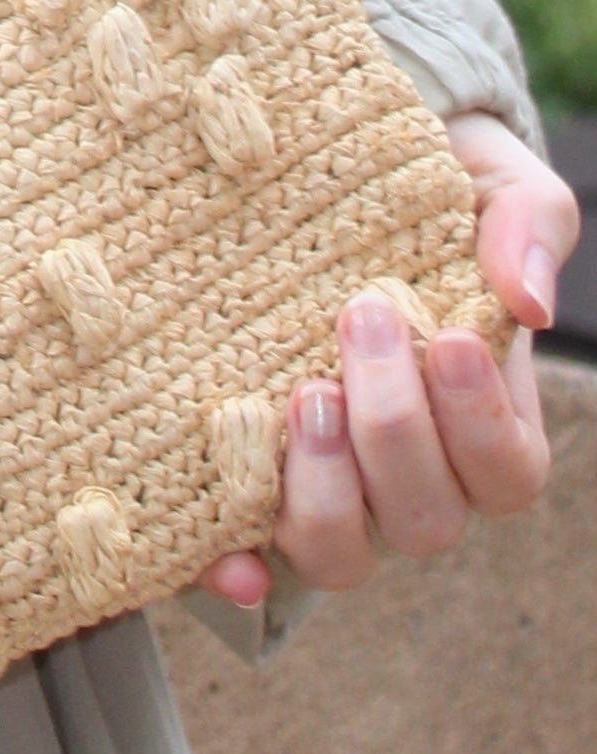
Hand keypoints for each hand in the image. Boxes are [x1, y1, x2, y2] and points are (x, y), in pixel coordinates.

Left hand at [197, 112, 580, 606]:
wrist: (309, 192)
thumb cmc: (419, 198)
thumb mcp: (485, 182)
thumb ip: (526, 225)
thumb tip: (527, 302)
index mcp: (479, 428)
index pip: (507, 471)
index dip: (481, 421)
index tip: (451, 336)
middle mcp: (404, 480)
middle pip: (424, 517)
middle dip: (394, 427)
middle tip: (359, 322)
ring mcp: (322, 495)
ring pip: (339, 553)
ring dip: (324, 488)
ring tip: (302, 392)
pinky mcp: (242, 496)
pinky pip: (239, 561)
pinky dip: (233, 571)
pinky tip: (226, 561)